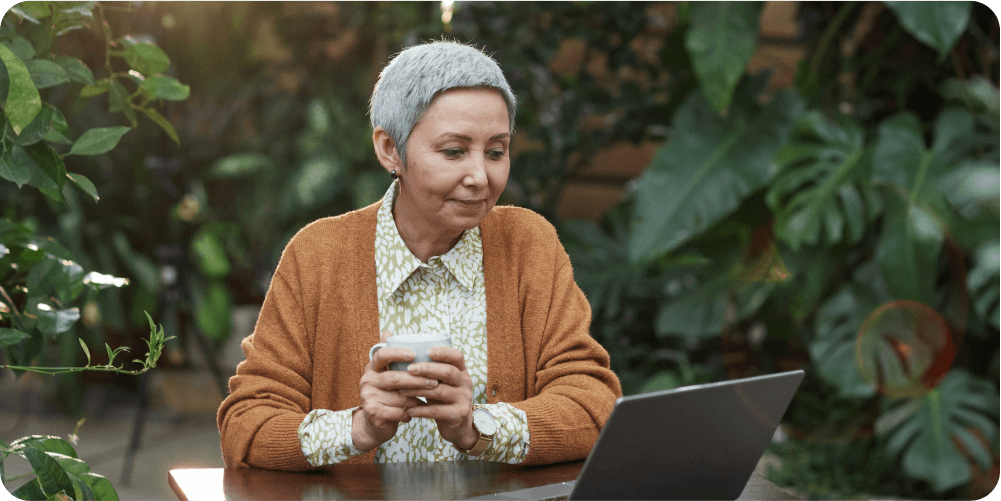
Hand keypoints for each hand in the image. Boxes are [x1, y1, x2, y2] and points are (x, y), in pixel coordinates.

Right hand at [353, 331, 441, 451]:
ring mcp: (368, 397)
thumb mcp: (387, 375)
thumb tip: (389, 331)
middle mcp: (367, 380)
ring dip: (417, 398)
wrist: (374, 423)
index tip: (414, 354)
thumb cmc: (387, 395)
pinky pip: (397, 412)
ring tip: (429, 399)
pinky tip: (416, 413)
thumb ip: (391, 357)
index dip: (397, 353)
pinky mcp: (373, 413)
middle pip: (394, 377)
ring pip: (398, 396)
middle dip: (417, 380)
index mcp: (372, 368)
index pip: (381, 355)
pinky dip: (409, 413)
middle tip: (435, 381)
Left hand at [400, 347, 477, 450]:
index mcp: (462, 371)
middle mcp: (465, 383)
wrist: (458, 426)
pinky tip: (409, 410)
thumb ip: (430, 372)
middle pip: (448, 372)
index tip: (428, 351)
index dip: (444, 352)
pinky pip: (436, 411)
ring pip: (439, 391)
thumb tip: (403, 357)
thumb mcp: (441, 383)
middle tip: (409, 369)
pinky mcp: (458, 415)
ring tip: (402, 390)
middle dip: (427, 369)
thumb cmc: (443, 399)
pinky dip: (420, 410)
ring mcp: (464, 399)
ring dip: (418, 390)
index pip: (457, 356)